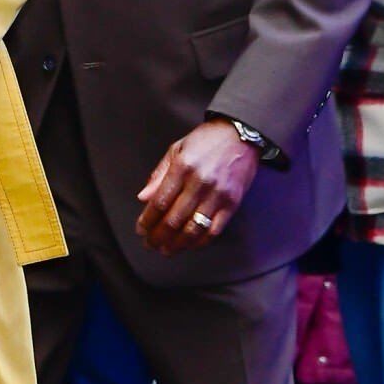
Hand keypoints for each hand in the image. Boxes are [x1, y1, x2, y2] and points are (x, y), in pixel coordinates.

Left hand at [135, 119, 260, 255]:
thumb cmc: (207, 140)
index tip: (141, 229)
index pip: (160, 202)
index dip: (148, 220)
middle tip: (150, 244)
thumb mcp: (177, 149)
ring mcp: (218, 195)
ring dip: (177, 244)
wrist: (242, 133)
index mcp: (183, 168)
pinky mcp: (233, 203)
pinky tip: (189, 245)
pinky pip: (214, 230)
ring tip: (166, 250)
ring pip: (193, 229)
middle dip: (158, 236)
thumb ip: (159, 175)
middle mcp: (200, 183)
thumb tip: (143, 198)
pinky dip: (200, 241)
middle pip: (174, 219)